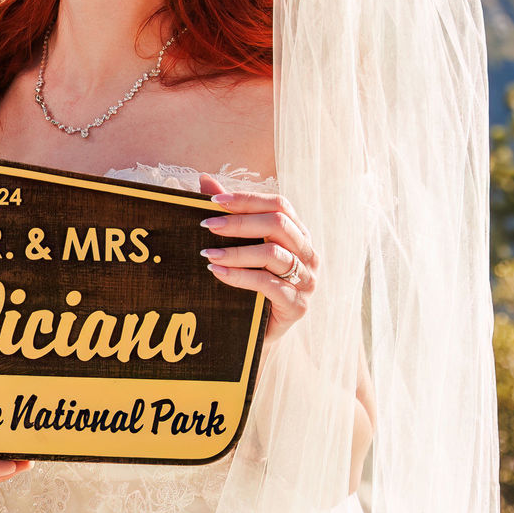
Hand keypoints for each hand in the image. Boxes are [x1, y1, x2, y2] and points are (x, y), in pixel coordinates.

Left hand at [195, 172, 318, 343]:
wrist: (257, 332)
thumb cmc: (251, 283)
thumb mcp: (241, 246)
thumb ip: (229, 213)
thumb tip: (205, 180)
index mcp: (298, 234)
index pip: (279, 205)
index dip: (247, 199)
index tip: (214, 201)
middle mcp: (308, 254)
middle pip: (278, 225)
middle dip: (240, 223)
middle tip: (208, 225)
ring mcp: (307, 280)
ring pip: (274, 254)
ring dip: (236, 252)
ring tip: (208, 253)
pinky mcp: (298, 306)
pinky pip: (269, 285)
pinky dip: (240, 277)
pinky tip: (217, 273)